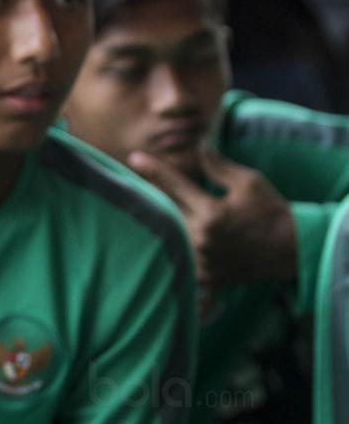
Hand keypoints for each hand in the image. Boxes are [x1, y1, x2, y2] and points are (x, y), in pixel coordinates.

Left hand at [128, 149, 296, 292]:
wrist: (295, 249)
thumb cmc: (272, 212)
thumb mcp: (250, 183)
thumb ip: (219, 167)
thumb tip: (197, 147)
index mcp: (212, 213)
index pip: (175, 186)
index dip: (154, 170)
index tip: (134, 158)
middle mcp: (203, 238)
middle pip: (165, 213)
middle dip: (148, 196)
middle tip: (128, 182)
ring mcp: (204, 260)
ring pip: (169, 238)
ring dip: (158, 225)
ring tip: (138, 212)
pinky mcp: (208, 277)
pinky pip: (183, 271)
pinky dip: (174, 265)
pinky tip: (157, 266)